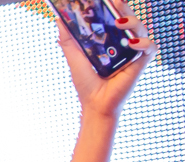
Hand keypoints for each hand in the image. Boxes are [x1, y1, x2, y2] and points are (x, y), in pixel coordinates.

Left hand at [57, 2, 155, 119]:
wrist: (94, 105)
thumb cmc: (86, 84)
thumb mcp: (74, 58)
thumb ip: (68, 40)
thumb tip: (59, 20)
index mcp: (109, 40)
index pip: (114, 18)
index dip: (114, 7)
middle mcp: (123, 44)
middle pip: (129, 19)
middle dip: (124, 8)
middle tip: (115, 1)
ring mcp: (133, 52)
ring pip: (141, 29)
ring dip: (133, 22)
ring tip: (119, 22)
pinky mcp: (141, 63)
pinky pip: (150, 47)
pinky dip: (144, 43)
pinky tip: (131, 44)